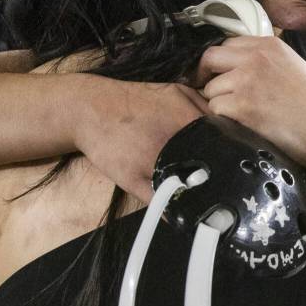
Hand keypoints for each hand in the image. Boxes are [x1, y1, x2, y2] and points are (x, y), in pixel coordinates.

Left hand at [79, 81, 209, 202]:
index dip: (217, 171)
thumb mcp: (130, 177)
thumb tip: (179, 218)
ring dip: (212, 135)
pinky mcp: (179, 88)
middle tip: (205, 169)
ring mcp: (184, 96)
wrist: (87, 109)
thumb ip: (158, 198)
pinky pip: (202, 106)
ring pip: (213, 119)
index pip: (214, 156)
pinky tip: (193, 131)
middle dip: (214, 154)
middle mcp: (187, 112)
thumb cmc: (107, 144)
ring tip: (202, 152)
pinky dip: (203, 119)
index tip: (214, 182)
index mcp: (179, 136)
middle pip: (218, 137)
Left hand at [195, 36, 305, 167]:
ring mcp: (247, 81)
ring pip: (210, 88)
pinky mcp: (242, 105)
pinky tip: (242, 122)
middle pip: (209, 58)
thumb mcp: (290, 63)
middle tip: (213, 91)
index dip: (219, 62)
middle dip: (205, 76)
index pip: (226, 44)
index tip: (217, 74)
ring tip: (240, 112)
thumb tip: (235, 62)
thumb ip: (263, 57)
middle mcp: (255, 58)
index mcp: (267, 45)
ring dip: (219, 102)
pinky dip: (223, 118)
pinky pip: (215, 108)